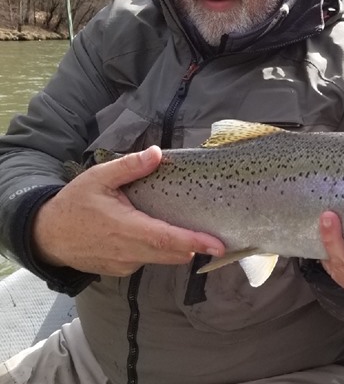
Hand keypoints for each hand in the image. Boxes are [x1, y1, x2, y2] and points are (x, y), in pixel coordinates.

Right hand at [32, 146, 224, 276]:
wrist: (46, 235)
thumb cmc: (74, 203)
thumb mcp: (99, 178)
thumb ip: (129, 167)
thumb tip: (157, 154)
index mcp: (125, 229)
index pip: (167, 240)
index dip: (195, 243)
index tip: (218, 246)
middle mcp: (128, 252)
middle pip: (171, 254)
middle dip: (195, 247)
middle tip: (217, 236)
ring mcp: (124, 264)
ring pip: (161, 259)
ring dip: (178, 248)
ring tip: (193, 231)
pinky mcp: (121, 269)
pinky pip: (147, 260)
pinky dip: (160, 250)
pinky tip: (161, 233)